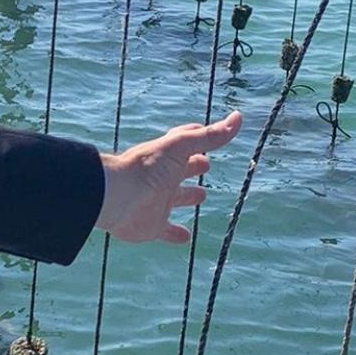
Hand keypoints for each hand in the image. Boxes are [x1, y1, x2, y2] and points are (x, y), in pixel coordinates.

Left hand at [95, 110, 242, 242]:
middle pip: (181, 170)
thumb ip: (210, 136)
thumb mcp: (181, 146)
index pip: (185, 143)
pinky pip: (166, 231)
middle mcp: (163, 178)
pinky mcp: (152, 226)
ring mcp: (157, 202)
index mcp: (168, 157)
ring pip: (176, 199)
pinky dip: (175, 234)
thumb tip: (238, 117)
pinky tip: (185, 237)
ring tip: (201, 196)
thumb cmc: (147, 168)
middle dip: (193, 167)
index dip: (198, 138)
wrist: (117, 197)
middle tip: (205, 165)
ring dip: (187, 196)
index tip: (208, 134)